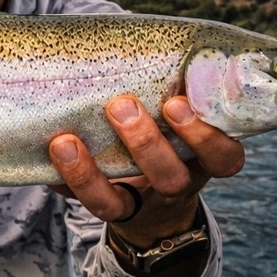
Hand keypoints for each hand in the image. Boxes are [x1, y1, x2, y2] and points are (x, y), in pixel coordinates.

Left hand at [48, 95, 243, 276]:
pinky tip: (52, 154)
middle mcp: (175, 187)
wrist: (159, 208)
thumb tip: (143, 64)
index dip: (205, 137)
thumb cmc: (171, 145)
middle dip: (145, 144)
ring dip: (90, 172)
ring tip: (67, 140)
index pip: (224, 159)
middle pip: (169, 179)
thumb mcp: (183, 128)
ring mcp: (138, 206)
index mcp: (202, 162)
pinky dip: (65, 180)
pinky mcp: (107, 212)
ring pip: (117, 203)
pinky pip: (84, 204)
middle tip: (121, 105)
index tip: (176, 104)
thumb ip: (174, 98)